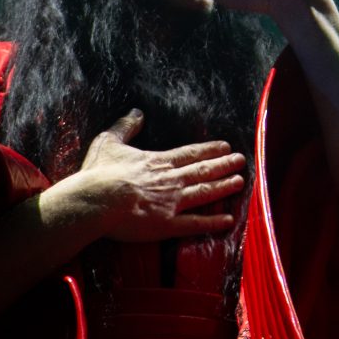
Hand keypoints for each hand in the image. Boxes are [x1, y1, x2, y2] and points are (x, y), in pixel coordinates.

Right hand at [77, 109, 245, 241]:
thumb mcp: (109, 142)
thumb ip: (125, 127)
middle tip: (241, 161)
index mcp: (158, 161)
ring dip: (223, 187)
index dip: (209, 150)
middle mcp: (170, 180)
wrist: (97, 200)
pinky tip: (228, 220)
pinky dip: (213, 222)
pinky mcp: (167, 225)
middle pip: (203, 171)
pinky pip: (195, 224)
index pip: (190, 154)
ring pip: (204, 193)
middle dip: (223, 165)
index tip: (226, 147)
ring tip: (240, 182)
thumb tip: (136, 112)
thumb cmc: (99, 173)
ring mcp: (171, 203)